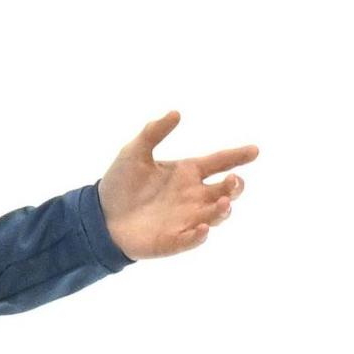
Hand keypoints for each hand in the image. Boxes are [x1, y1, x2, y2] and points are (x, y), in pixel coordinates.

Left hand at [97, 111, 254, 260]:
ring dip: (222, 210)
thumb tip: (175, 113)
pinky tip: (202, 229)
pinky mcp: (173, 240)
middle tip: (233, 181)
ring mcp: (186, 219)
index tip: (254, 151)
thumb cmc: (120, 184)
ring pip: (215, 215)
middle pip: (226, 191)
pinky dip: (200, 236)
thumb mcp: (134, 153)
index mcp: (188, 173)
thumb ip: (153, 132)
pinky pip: (192, 240)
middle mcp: (193, 196)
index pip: (220, 162)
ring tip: (223, 202)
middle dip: (235, 186)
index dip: (237, 156)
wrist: (99, 216)